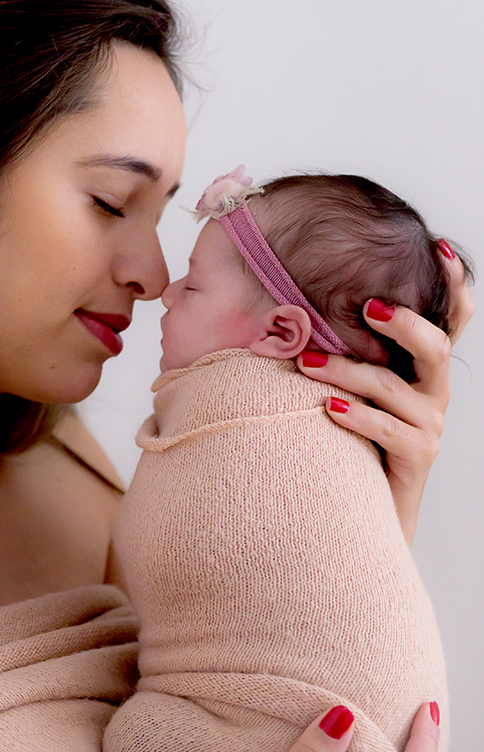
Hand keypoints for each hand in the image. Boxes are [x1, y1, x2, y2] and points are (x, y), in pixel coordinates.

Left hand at [296, 249, 473, 545]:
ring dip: (347, 371)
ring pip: (392, 387)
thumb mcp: (352, 382)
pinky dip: (354, 415)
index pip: (453, 318)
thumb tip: (296, 303)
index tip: (440, 247)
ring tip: (306, 364)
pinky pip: (386, 430)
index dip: (455, 283)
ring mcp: (428, 424)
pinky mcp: (416, 455)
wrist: (365, 504)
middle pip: (433, 346)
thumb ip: (343, 346)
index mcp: (422, 366)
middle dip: (402, 323)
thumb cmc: (350, 432)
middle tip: (367, 308)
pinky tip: (327, 407)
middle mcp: (433, 390)